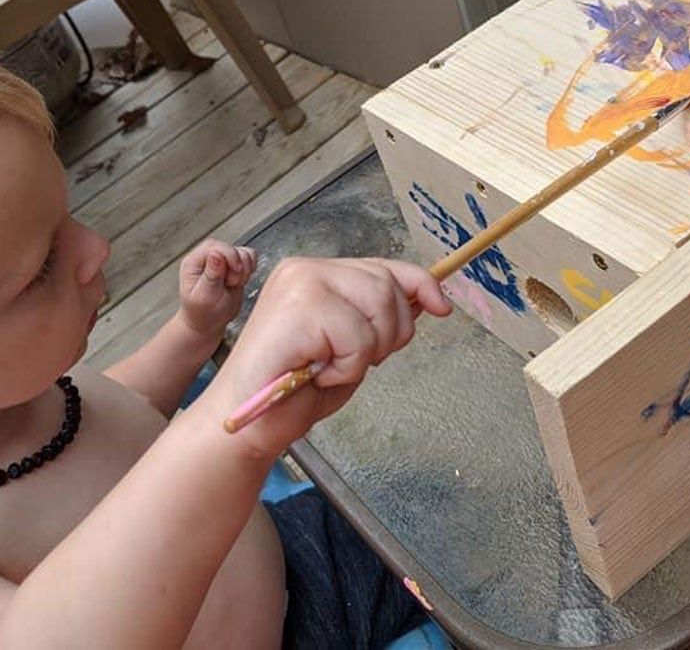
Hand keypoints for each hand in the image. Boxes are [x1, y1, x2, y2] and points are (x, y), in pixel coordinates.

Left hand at [178, 239, 257, 338]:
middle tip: (232, 283)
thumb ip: (212, 275)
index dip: (229, 258)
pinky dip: (249, 268)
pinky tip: (240, 281)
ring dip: (244, 268)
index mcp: (194, 262)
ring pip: (241, 251)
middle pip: (230, 247)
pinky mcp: (232, 265)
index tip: (233, 277)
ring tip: (234, 284)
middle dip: (237, 265)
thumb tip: (216, 253)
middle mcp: (206, 258)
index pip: (215, 247)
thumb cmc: (203, 313)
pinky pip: (248, 257)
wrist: (208, 323)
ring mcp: (220, 260)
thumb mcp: (206, 297)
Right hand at [205, 257, 450, 457]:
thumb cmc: (291, 389)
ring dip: (366, 353)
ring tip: (331, 368)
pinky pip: (358, 337)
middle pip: (387, 286)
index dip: (419, 284)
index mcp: (316, 274)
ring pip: (378, 306)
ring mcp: (301, 285)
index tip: (443, 307)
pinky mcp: (300, 309)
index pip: (383, 267)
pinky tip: (317, 374)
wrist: (246, 423)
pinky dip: (347, 367)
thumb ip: (376, 319)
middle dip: (390, 333)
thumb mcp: (349, 347)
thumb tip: (427, 300)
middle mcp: (306, 270)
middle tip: (354, 363)